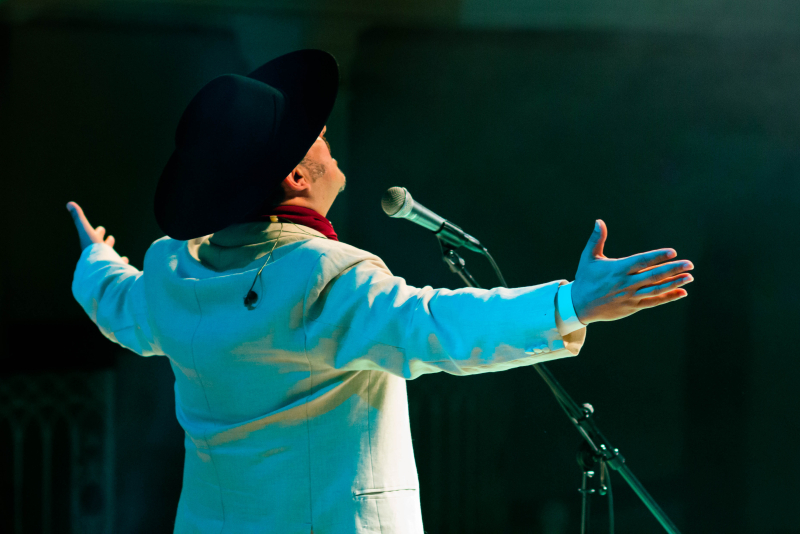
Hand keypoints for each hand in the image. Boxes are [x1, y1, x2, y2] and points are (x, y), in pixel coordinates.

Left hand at [66, 201, 128, 262]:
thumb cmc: (92, 247)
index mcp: (91, 244)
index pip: (94, 236)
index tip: (101, 229)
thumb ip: (78, 217)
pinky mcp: (114, 266)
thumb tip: (69, 203)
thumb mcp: (85, 230)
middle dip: (106, 242)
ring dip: (112, 252)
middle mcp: (98, 253)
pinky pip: (118, 263)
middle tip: (111, 238)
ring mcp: (106, 260)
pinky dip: (122, 261)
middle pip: (102, 247)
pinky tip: (125, 261)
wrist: (98, 265)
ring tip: (119, 255)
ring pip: (110, 256)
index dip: (98, 232)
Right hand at [571, 220, 692, 323]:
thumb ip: (597, 239)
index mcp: (617, 269)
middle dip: (673, 269)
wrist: (579, 305)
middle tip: (689, 264)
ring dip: (674, 283)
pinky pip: (653, 301)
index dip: (657, 256)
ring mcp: (630, 296)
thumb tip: (599, 221)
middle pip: (653, 275)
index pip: (641, 261)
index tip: (672, 252)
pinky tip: (681, 292)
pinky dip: (668, 297)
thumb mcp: (588, 258)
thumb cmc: (585, 279)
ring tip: (689, 277)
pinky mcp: (632, 306)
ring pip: (656, 289)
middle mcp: (626, 283)